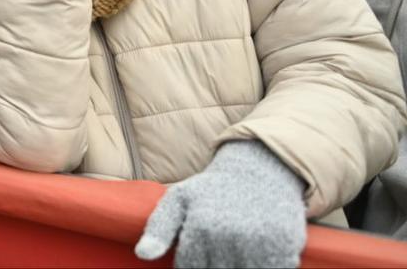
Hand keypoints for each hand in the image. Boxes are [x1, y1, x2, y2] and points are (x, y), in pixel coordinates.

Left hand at [135, 140, 305, 267]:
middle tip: (218, 249)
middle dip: (213, 266)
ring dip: (237, 267)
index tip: (197, 254)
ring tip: (234, 251)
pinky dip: (265, 268)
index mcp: (201, 227)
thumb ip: (158, 228)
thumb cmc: (213, 190)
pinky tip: (256, 254)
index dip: (190, 266)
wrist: (260, 170)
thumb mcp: (179, 199)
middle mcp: (230, 236)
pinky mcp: (286, 247)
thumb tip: (142, 256)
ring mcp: (260, 243)